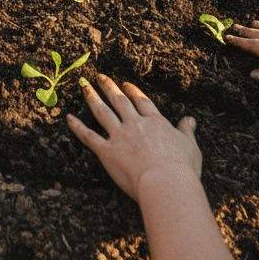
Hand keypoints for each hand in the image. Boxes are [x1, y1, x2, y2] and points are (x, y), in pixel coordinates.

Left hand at [67, 75, 200, 203]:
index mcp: (155, 122)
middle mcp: (135, 124)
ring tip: (83, 85)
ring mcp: (120, 136)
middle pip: (119, 101)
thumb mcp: (190, 146)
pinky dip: (77, 126)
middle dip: (109, 87)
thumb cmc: (182, 168)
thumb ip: (187, 131)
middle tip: (100, 76)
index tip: (125, 84)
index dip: (133, 92)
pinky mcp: (107, 151)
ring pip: (102, 111)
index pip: (142, 102)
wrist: (166, 182)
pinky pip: (89, 136)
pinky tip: (68, 117)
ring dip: (91, 97)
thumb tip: (190, 120)